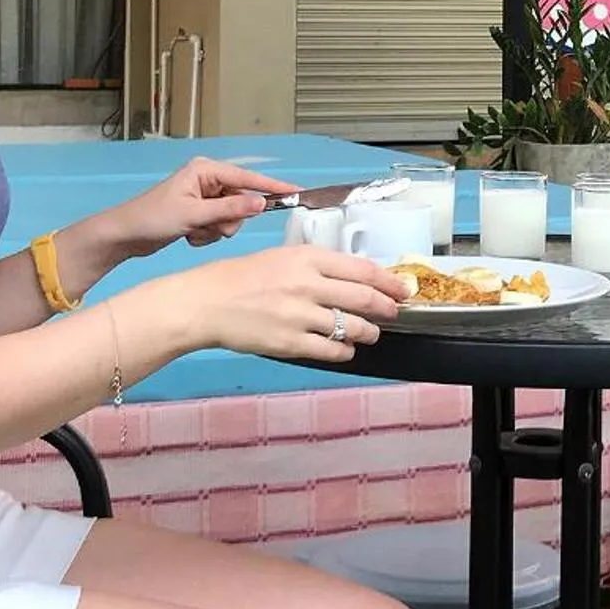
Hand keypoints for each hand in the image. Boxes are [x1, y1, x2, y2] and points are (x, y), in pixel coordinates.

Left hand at [102, 157, 296, 255]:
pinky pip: (219, 224)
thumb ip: (229, 210)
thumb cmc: (154, 219)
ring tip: (194, 232)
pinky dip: (208, 234)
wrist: (125, 235)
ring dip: (216, 229)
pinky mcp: (199, 212)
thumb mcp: (194, 215)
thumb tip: (260, 204)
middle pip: (240, 200)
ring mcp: (204, 196)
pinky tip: (189, 235)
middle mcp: (207, 179)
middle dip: (227, 219)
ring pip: (231, 216)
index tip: (296, 192)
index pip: (247, 178)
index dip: (271, 187)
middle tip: (208, 228)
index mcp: (205, 170)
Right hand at [153, 245, 408, 364]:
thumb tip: (353, 279)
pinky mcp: (290, 343)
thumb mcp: (282, 258)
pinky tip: (346, 349)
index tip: (402, 288)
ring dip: (368, 332)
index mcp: (307, 257)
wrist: (206, 302)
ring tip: (371, 333)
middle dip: (387, 308)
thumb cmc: (241, 277)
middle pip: (364, 298)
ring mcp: (300, 315)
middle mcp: (308, 284)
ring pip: (352, 327)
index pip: (362, 269)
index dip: (388, 281)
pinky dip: (345, 351)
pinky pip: (332, 350)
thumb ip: (316, 266)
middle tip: (395, 312)